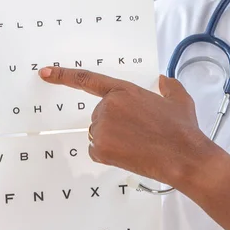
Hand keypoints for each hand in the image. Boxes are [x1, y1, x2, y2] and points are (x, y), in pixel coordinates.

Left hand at [39, 67, 212, 186]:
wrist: (184, 157)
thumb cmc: (182, 129)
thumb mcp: (179, 100)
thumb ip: (168, 86)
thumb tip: (162, 81)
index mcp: (124, 91)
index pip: (88, 80)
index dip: (63, 76)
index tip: (45, 73)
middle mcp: (109, 107)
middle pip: (100, 114)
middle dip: (116, 122)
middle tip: (139, 131)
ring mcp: (103, 129)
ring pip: (99, 133)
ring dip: (114, 138)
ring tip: (139, 143)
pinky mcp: (101, 150)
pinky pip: (97, 150)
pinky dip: (109, 154)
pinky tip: (130, 154)